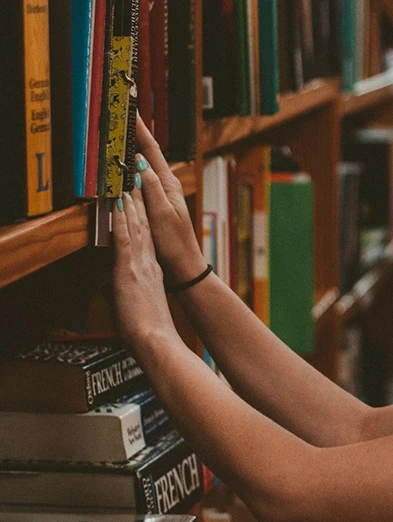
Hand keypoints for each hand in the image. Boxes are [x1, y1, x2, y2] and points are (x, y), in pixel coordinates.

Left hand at [111, 189, 178, 352]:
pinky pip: (125, 238)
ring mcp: (139, 264)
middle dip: (139, 203)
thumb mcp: (134, 306)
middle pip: (144, 227)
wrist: (155, 340)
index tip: (139, 202)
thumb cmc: (147, 332)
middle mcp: (148, 263)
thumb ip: (121, 293)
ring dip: (132, 204)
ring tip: (129, 184)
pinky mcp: (128, 269)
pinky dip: (123, 219)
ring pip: (136, 227)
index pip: (146, 239)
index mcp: (152, 272)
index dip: (143, 219)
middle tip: (136, 181)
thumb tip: (107, 289)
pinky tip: (121, 204)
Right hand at [134, 116, 206, 285]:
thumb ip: (151, 189)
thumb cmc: (174, 242)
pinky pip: (141, 180)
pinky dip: (133, 169)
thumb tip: (140, 163)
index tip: (132, 112)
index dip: (141, 131)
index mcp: (169, 184)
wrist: (183, 265)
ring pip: (144, 166)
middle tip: (122, 117)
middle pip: (148, 154)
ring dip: (134, 150)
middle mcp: (167, 185)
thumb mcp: (161, 214)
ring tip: (121, 134)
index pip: (152, 151)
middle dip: (136, 134)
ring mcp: (162, 194)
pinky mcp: (156, 203)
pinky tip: (125, 167)